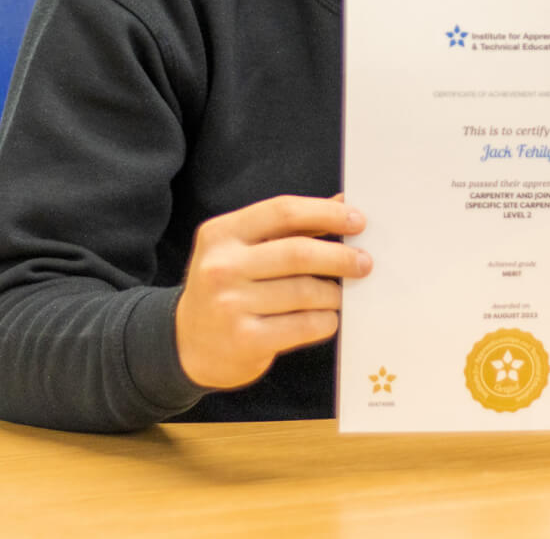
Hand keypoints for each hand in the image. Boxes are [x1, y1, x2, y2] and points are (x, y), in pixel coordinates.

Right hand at [175, 194, 371, 388]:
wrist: (185, 344)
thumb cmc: (227, 288)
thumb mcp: (243, 250)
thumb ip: (288, 228)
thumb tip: (342, 204)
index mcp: (221, 233)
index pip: (283, 211)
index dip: (326, 212)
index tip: (358, 220)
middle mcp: (221, 266)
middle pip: (298, 253)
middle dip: (340, 257)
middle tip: (364, 263)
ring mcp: (230, 305)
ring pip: (305, 292)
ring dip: (333, 294)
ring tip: (340, 295)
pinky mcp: (244, 340)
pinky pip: (303, 325)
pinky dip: (325, 320)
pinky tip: (327, 318)